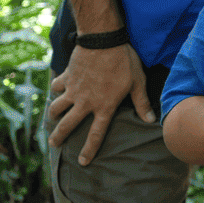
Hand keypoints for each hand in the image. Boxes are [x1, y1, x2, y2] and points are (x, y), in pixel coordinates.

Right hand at [47, 43, 150, 165]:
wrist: (103, 40)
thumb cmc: (124, 61)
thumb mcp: (137, 82)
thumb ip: (141, 103)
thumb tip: (152, 120)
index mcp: (104, 106)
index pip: (96, 134)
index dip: (89, 150)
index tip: (82, 162)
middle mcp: (85, 102)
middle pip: (68, 125)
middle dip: (59, 136)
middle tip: (54, 144)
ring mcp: (73, 90)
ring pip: (56, 107)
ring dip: (53, 115)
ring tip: (51, 119)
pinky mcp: (67, 76)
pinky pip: (57, 86)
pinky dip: (55, 88)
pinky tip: (56, 89)